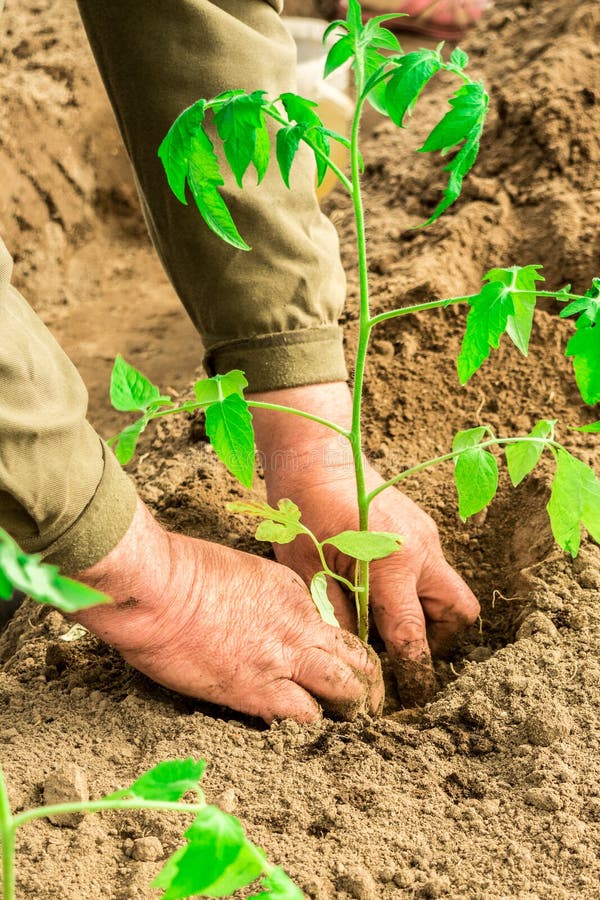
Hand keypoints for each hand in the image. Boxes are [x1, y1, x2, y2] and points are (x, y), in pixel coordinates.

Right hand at [75, 498, 382, 723]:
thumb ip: (253, 599)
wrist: (158, 589)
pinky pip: (305, 716)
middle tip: (367, 704)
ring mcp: (284, 658)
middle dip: (366, 681)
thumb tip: (246, 626)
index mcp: (291, 592)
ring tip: (351, 727)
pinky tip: (302, 736)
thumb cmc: (178, 572)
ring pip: (345, 689)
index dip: (329, 651)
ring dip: (351, 709)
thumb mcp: (233, 572)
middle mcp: (299, 624)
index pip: (327, 628)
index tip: (324, 665)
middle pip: (355, 657)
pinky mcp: (260, 691)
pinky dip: (308, 727)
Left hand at [251, 383, 479, 704]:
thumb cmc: (303, 508)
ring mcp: (426, 535)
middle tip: (402, 648)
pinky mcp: (422, 525)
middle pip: (458, 614)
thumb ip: (337, 615)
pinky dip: (417, 588)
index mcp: (391, 565)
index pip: (413, 636)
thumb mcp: (309, 570)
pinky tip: (382, 588)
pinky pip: (433, 568)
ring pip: (448, 590)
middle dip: (438, 640)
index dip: (415, 672)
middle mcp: (421, 551)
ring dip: (428, 613)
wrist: (318, 453)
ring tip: (387, 619)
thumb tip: (353, 656)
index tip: (412, 696)